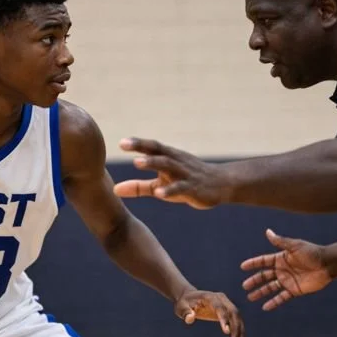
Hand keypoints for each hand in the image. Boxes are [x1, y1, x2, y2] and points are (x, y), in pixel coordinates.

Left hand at [113, 138, 231, 209]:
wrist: (222, 184)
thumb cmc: (186, 182)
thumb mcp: (161, 185)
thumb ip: (138, 187)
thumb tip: (114, 190)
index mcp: (168, 158)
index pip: (152, 148)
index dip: (137, 143)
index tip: (121, 142)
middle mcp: (176, 162)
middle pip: (158, 151)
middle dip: (141, 147)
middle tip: (125, 144)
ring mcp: (185, 174)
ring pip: (169, 166)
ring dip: (153, 163)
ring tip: (137, 163)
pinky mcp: (194, 188)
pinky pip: (181, 188)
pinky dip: (170, 190)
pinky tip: (159, 194)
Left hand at [174, 289, 245, 336]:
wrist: (189, 297)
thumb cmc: (184, 303)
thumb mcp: (181, 307)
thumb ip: (185, 312)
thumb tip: (190, 318)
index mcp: (210, 297)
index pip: (220, 308)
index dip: (224, 318)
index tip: (226, 332)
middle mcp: (222, 299)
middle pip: (233, 313)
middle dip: (236, 328)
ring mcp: (226, 305)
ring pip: (237, 319)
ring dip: (240, 332)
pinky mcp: (227, 312)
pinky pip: (236, 322)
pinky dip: (239, 333)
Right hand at [241, 229, 332, 310]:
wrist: (327, 264)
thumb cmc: (312, 252)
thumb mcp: (294, 246)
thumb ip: (280, 241)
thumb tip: (267, 231)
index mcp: (281, 258)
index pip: (263, 261)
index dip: (253, 264)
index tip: (243, 267)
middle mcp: (282, 270)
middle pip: (264, 276)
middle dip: (254, 281)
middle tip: (244, 286)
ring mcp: (287, 281)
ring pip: (270, 288)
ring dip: (260, 293)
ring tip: (250, 298)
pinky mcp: (294, 290)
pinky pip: (281, 297)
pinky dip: (273, 302)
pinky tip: (265, 307)